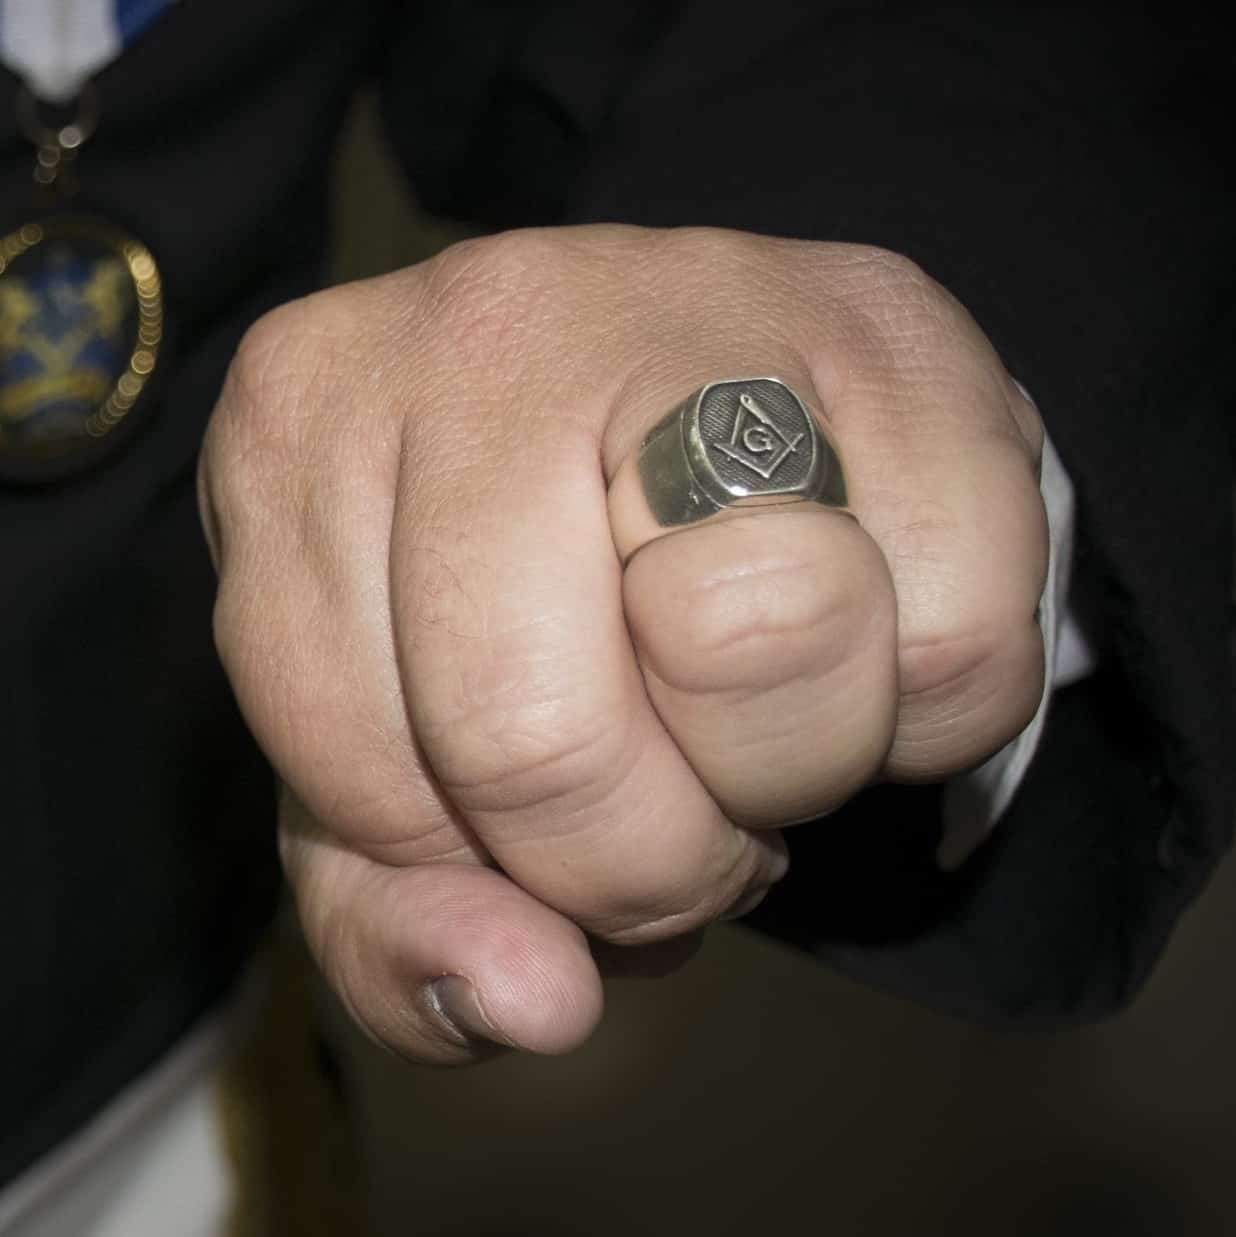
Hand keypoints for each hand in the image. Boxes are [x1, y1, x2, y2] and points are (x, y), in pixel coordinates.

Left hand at [199, 226, 1045, 1062]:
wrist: (716, 429)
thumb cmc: (530, 610)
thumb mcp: (401, 784)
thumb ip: (396, 927)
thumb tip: (530, 1004)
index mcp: (299, 428)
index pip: (379, 781)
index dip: (488, 859)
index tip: (539, 797)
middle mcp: (482, 322)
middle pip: (543, 735)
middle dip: (643, 847)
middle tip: (673, 775)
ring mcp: (704, 292)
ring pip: (767, 643)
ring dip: (784, 763)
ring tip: (754, 689)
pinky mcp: (899, 318)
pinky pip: (956, 642)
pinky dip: (925, 710)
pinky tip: (864, 615)